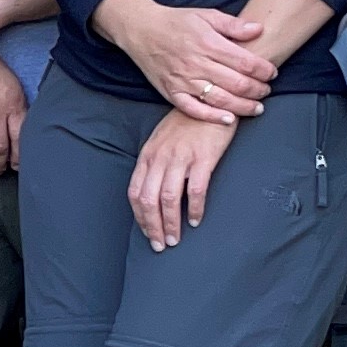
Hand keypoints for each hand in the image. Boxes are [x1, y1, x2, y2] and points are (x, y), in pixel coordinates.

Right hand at [98, 0, 277, 124]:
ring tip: (256, 108)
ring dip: (242, 106)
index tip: (271, 72)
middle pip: (237, 83)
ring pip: (220, 99)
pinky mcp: (171, 92)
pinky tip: (228, 119)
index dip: (264, 70)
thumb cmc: (175, 22)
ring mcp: (183, 80)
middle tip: (266, 91)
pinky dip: (212, 117)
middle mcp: (196, 63)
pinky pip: (194, 109)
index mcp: (208, 42)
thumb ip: (233, 24)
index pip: (245, 62)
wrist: (140, 29)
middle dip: (258, 90)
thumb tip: (258, 29)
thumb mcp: (206, 14)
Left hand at [128, 112, 236, 249]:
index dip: (139, 217)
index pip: (135, 192)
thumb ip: (155, 163)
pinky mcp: (203, 158)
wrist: (211, 102)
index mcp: (148, 156)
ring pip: (168, 199)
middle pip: (149, 200)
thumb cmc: (187, 123)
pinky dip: (194, 209)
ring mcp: (181, 158)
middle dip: (153, 227)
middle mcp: (160, 158)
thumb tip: (151, 192)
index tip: (147, 233)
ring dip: (171, 223)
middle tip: (160, 245)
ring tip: (176, 238)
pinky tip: (195, 220)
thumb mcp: (161, 140)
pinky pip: (195, 190)